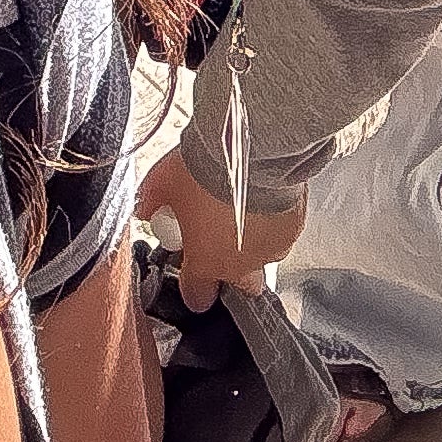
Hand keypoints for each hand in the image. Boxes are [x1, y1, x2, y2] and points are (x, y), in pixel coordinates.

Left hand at [138, 154, 305, 309]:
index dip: (192, 284)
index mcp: (208, 264)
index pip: (198, 295)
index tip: (190, 268)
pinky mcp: (296, 225)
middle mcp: (244, 265)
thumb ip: (152, 205)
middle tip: (223, 240)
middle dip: (234, 270)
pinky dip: (272, 218)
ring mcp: (274, 247)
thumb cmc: (203, 171)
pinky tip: (263, 194)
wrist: (253, 147)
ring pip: (264, 255)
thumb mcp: (162, 184)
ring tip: (244, 207)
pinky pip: (282, 230)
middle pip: (243, 286)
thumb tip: (146, 212)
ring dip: (254, 240)